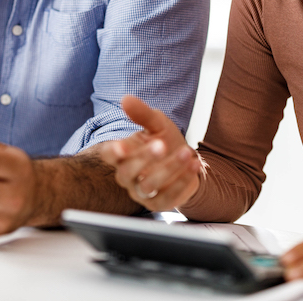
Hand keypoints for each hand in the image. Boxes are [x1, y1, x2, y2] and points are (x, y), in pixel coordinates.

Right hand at [99, 95, 201, 210]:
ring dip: (168, 168)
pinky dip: (181, 182)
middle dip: (144, 158)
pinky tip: (193, 166)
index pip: (109, 155)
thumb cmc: (165, 140)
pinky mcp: (159, 203)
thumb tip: (126, 99)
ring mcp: (142, 191)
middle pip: (127, 172)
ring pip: (148, 186)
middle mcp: (129, 175)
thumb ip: (142, 113)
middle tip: (161, 144)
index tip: (121, 146)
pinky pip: (167, 198)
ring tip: (186, 152)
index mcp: (123, 154)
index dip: (113, 152)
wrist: (185, 160)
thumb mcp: (157, 124)